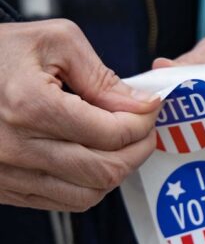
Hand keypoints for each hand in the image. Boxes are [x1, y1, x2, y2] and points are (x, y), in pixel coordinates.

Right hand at [0, 19, 160, 211]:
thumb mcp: (55, 42)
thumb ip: (102, 77)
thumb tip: (141, 105)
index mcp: (31, 105)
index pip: (112, 133)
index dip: (143, 122)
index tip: (151, 108)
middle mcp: (16, 147)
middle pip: (106, 171)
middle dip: (139, 150)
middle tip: (145, 129)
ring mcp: (6, 173)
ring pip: (88, 194)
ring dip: (117, 171)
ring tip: (123, 144)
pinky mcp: (3, 188)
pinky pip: (63, 201)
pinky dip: (90, 184)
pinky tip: (94, 158)